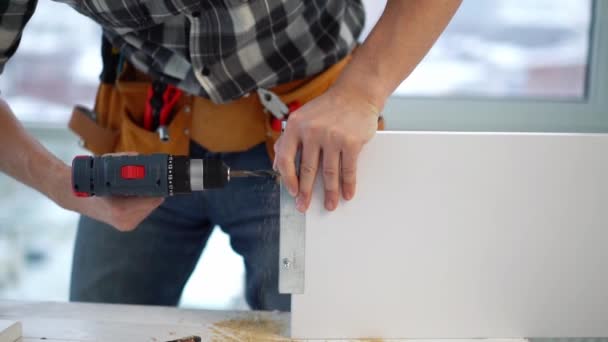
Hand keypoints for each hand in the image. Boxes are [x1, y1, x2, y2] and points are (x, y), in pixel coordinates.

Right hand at [51, 157, 162, 231]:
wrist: (73, 195)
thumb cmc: (91, 179)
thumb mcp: (108, 165)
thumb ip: (127, 162)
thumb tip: (143, 160)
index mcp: (120, 210)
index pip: (153, 199)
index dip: (158, 186)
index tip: (160, 176)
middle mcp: (124, 221)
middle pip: (153, 203)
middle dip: (152, 190)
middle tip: (149, 178)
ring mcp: (125, 225)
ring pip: (149, 207)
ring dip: (147, 196)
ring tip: (136, 186)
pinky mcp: (126, 225)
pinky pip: (143, 211)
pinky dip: (141, 202)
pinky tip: (134, 194)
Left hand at [274, 86, 379, 212]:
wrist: (356, 93)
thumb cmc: (327, 108)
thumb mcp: (301, 118)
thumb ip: (287, 140)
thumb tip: (276, 166)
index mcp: (295, 126)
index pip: (286, 158)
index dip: (288, 179)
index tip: (292, 192)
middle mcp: (312, 131)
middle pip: (308, 170)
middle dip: (306, 193)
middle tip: (304, 206)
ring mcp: (332, 136)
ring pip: (329, 173)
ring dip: (330, 193)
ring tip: (329, 205)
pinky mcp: (351, 141)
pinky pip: (348, 169)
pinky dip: (348, 184)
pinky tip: (346, 193)